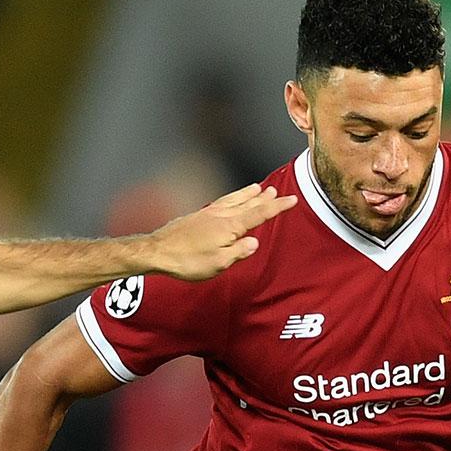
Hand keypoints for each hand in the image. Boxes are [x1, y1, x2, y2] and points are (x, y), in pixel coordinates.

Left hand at [145, 183, 296, 280]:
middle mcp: (220, 215)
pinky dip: (231, 198)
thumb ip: (238, 251)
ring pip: (234, 200)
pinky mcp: (198, 216)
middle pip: (248, 203)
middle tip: (277, 191)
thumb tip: (254, 242)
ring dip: (248, 194)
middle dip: (265, 198)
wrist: (158, 251)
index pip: (259, 214)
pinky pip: (221, 202)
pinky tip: (229, 201)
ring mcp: (208, 214)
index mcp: (229, 226)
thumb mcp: (218, 262)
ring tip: (257, 188)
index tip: (291, 199)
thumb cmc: (187, 261)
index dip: (277, 207)